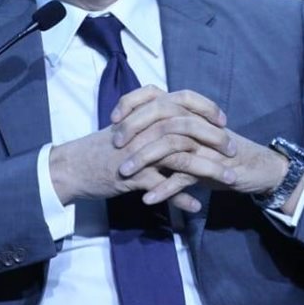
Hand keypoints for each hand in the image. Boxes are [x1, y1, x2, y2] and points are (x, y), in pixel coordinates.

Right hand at [48, 86, 233, 211]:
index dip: (204, 107)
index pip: (180, 99)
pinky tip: (196, 205)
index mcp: (143, 113)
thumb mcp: (126, 129)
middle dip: (215, 139)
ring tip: (228, 179)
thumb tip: (174, 122)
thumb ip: (148, 121)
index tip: (223, 120)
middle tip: (233, 150)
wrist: (70, 168)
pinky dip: (181, 196)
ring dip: (208, 169)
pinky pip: (162, 186)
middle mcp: (143, 128)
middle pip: (186, 127)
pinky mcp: (132, 175)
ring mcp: (138, 151)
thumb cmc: (99, 150)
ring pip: (180, 156)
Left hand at [112, 87, 302, 214]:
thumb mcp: (189, 135)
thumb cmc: (216, 152)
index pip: (154, 94)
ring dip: (144, 160)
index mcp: (186, 110)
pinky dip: (165, 188)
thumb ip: (165, 128)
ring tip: (124, 175)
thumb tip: (131, 129)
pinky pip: (185, 176)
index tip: (112, 119)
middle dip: (133, 130)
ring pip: (169, 145)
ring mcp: (204, 144)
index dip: (131, 103)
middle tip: (115, 147)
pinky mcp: (213, 166)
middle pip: (159, 116)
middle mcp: (194, 121)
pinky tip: (148, 198)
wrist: (254, 167)